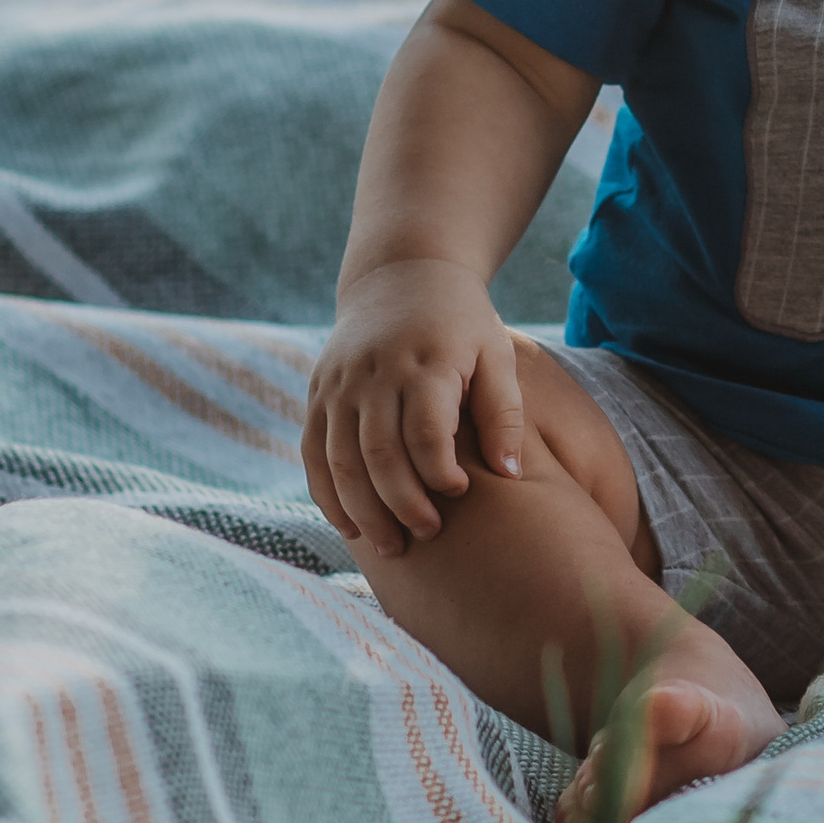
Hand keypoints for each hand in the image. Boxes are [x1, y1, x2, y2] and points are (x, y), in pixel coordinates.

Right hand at [302, 258, 521, 556]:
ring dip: (361, 510)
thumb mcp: (496, 352)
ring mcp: (338, 385)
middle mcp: (373, 374)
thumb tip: (510, 474)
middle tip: (427, 534)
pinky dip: (326, 495)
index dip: (439, 471)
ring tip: (391, 547)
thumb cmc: (462, 324)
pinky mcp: (318, 394)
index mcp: (422, 362)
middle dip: (401, 503)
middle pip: (377, 453)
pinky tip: (349, 526)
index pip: (424, 430)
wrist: (402, 276)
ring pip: (339, 460)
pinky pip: (313, 453)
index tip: (459, 493)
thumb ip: (504, 412)